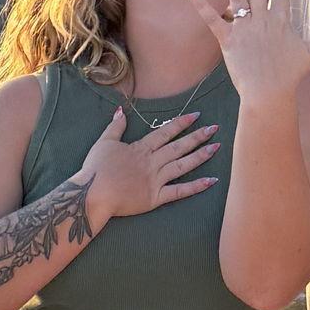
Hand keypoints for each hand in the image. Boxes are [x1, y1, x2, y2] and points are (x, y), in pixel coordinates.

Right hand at [74, 105, 219, 221]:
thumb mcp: (104, 142)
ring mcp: (155, 180)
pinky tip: (211, 180)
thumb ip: (115, 127)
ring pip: (183, 166)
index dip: (181, 123)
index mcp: (141, 149)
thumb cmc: (95, 169)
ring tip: (216, 148)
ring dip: (201, 156)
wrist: (92, 194)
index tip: (196, 115)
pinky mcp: (155, 198)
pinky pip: (179, 192)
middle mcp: (152, 162)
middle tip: (215, 128)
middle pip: (179, 146)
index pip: (165, 132)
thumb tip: (120, 110)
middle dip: (198, 136)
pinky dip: (196, 187)